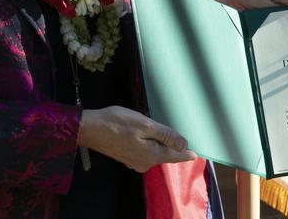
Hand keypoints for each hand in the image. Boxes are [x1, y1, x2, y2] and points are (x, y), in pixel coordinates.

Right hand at [79, 106, 195, 172]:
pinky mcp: (127, 156)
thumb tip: (184, 145)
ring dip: (160, 142)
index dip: (187, 153)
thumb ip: (166, 135)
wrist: (90, 128)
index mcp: (152, 156)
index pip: (175, 156)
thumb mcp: (146, 125)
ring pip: (155, 151)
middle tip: (182, 131)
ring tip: (165, 129)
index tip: (197, 153)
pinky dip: (150, 142)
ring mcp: (135, 161)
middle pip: (165, 154)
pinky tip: (149, 133)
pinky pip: (145, 150)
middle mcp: (144, 163)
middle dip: (172, 144)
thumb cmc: (118, 123)